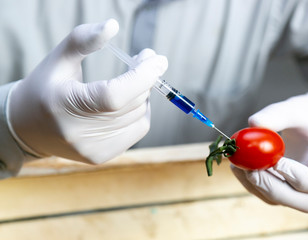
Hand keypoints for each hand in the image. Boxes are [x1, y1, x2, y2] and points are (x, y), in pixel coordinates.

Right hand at [7, 19, 167, 163]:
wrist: (30, 127)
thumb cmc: (45, 88)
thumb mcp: (58, 59)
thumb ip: (83, 40)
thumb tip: (112, 26)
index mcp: (64, 106)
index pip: (114, 96)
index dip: (142, 77)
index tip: (158, 59)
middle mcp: (79, 134)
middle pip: (131, 104)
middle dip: (145, 78)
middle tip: (143, 60)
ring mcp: (93, 149)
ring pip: (139, 115)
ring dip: (143, 93)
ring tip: (133, 79)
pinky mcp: (103, 156)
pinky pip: (138, 129)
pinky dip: (141, 111)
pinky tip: (130, 101)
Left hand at [231, 91, 307, 212]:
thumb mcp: (298, 109)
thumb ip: (278, 114)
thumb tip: (254, 123)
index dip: (298, 176)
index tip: (276, 160)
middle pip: (305, 203)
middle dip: (274, 188)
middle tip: (251, 170)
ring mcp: (300, 193)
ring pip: (280, 201)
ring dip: (256, 186)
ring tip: (238, 164)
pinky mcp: (280, 190)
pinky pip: (264, 194)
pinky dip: (248, 183)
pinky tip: (237, 165)